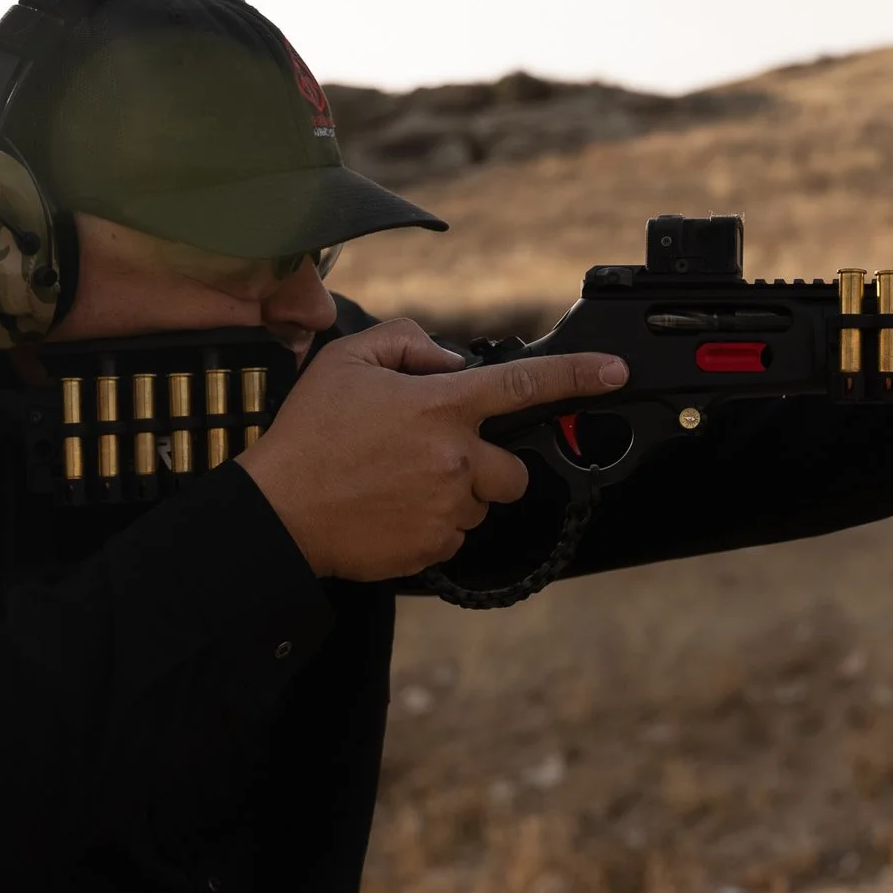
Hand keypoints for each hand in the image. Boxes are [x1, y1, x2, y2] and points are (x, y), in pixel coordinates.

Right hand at [237, 320, 626, 580]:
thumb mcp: (347, 361)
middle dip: (487, 466)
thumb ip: (407, 344)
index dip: (576, 375)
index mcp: (440, 407)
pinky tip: (391, 511)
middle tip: (436, 460)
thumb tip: (449, 362)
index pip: (523, 385)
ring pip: (481, 504)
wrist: (278, 512)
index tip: (614, 372)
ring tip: (399, 485)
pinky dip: (432, 525)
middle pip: (512, 470)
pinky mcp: (435, 548)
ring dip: (456, 495)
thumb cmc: (309, 435)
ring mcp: (448, 508)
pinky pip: (454, 535)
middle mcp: (455, 459)